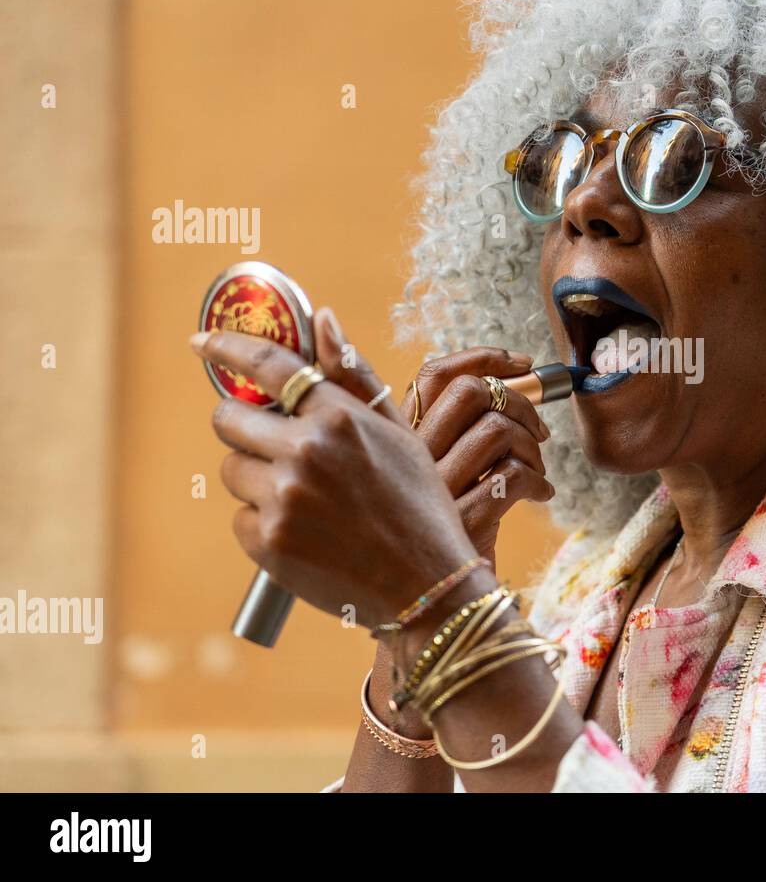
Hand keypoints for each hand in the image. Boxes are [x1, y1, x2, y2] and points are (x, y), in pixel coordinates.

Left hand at [192, 318, 479, 628]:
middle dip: (246, 429)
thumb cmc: (418, 504)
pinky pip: (241, 518)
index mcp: (340, 417)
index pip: (268, 365)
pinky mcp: (267, 541)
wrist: (426, 585)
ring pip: (232, 470)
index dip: (227, 347)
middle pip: (230, 418)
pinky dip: (265, 524)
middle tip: (278, 450)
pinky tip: (307, 534)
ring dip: (257, 479)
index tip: (201, 343)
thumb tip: (322, 317)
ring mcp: (283, 497)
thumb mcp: (399, 433)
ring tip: (308, 502)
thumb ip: (354, 375)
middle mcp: (306, 450)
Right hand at [402, 347, 554, 561]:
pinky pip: (513, 476)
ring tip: (536, 467)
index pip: (432, 374)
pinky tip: (539, 494)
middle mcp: (407, 461)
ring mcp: (432, 492)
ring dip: (532, 444)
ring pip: (496, 429)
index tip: (520, 363)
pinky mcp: (461, 522)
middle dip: (519, 400)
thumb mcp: (433, 478)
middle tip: (538, 427)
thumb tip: (512, 383)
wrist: (431, 604)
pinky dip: (538, 481)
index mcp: (394, 441)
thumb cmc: (440, 534)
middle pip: (469, 392)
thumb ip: (454, 433)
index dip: (482, 357)